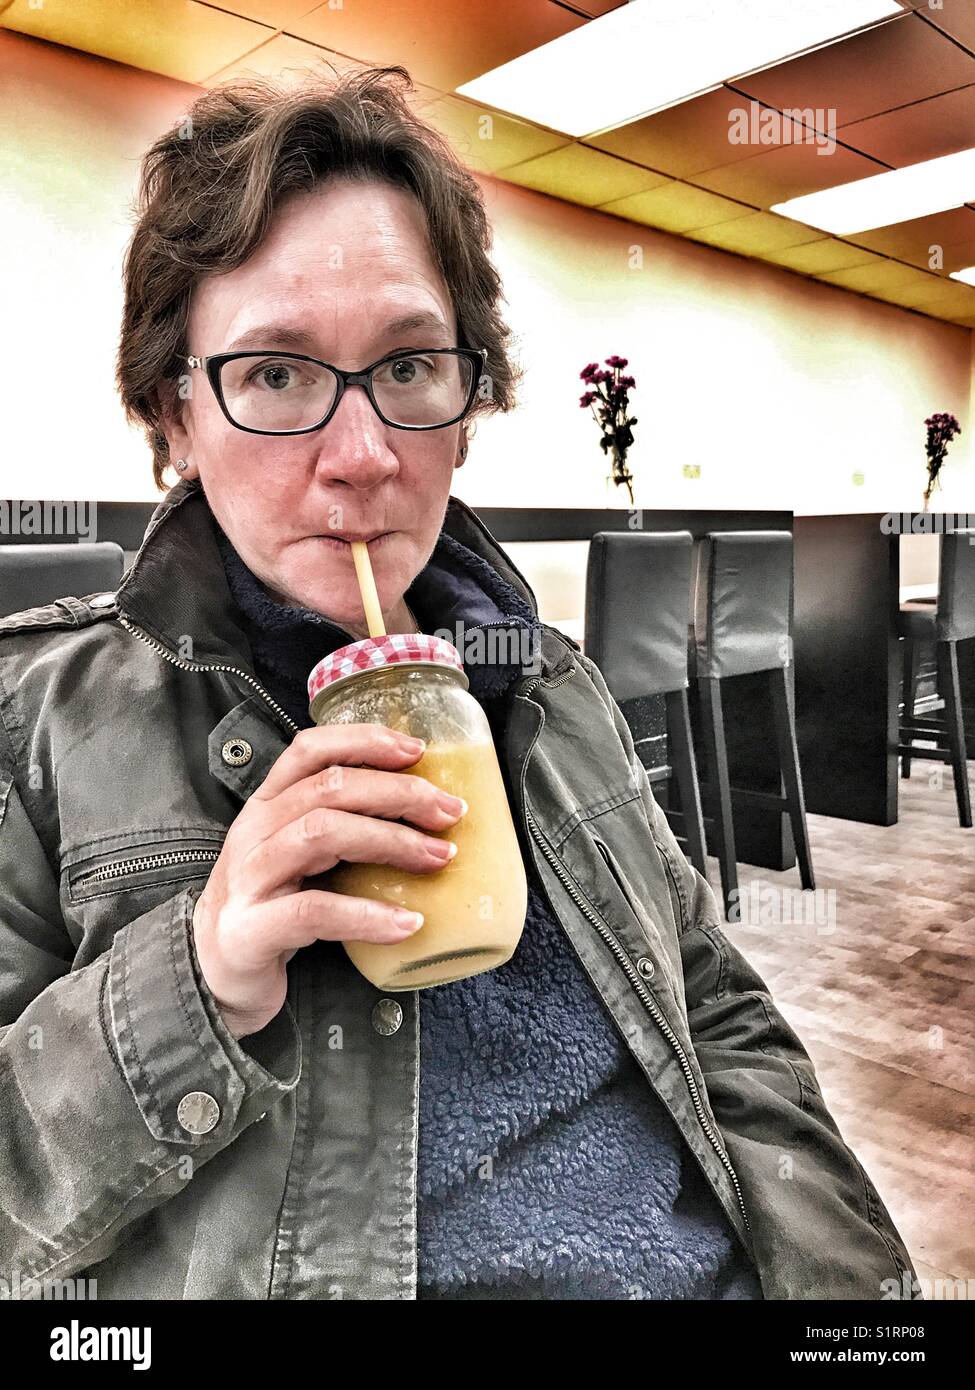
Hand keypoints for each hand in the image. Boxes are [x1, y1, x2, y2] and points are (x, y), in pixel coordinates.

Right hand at [192, 723, 465, 1037]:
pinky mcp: (251, 930)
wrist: (216, 975)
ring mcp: (248, 878)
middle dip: (398, 793)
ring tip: (439, 858)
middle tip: (450, 812)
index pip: (310, 750)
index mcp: (268, 805)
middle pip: (329, 788)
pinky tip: (407, 923)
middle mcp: (254, 831)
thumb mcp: (302, 855)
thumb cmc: (274, 906)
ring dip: (390, 841)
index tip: (418, 751)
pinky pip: (314, 911)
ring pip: (321, 834)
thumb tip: (429, 811)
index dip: (365, 741)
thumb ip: (344, 827)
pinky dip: (367, 915)